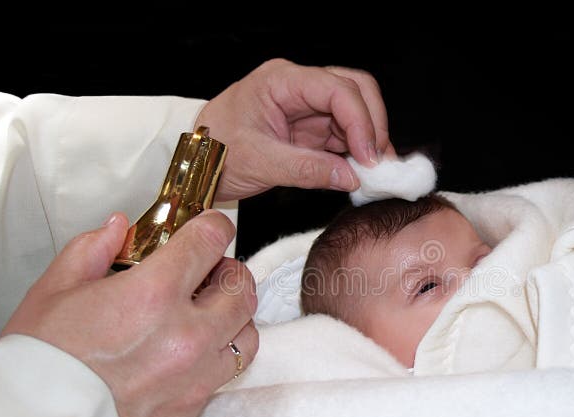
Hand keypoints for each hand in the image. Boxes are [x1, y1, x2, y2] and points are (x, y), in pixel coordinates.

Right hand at [0, 211, 257, 416]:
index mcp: (153, 295)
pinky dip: (219, 355)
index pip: (210, 242)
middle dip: (230, 271)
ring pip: (248, 334)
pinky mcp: (193, 408)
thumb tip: (118, 229)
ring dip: (235, 316)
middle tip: (210, 272)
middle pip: (241, 288)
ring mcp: (195, 376)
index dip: (213, 227)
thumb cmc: (41, 367)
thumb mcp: (53, 291)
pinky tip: (194, 351)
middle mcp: (185, 335)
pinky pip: (227, 373)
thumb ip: (92, 250)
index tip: (211, 228)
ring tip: (210, 313)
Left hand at [196, 58, 395, 200]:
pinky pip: (344, 133)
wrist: (195, 163)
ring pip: (355, 110)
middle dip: (372, 124)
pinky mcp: (310, 127)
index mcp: (281, 81)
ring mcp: (307, 106)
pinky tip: (360, 171)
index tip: (369, 156)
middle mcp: (298, 86)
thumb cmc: (216, 153)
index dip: (361, 121)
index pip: (337, 89)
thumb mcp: (260, 163)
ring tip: (373, 171)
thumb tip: (352, 178)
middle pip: (355, 89)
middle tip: (378, 162)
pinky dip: (356, 151)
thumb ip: (308, 170)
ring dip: (368, 139)